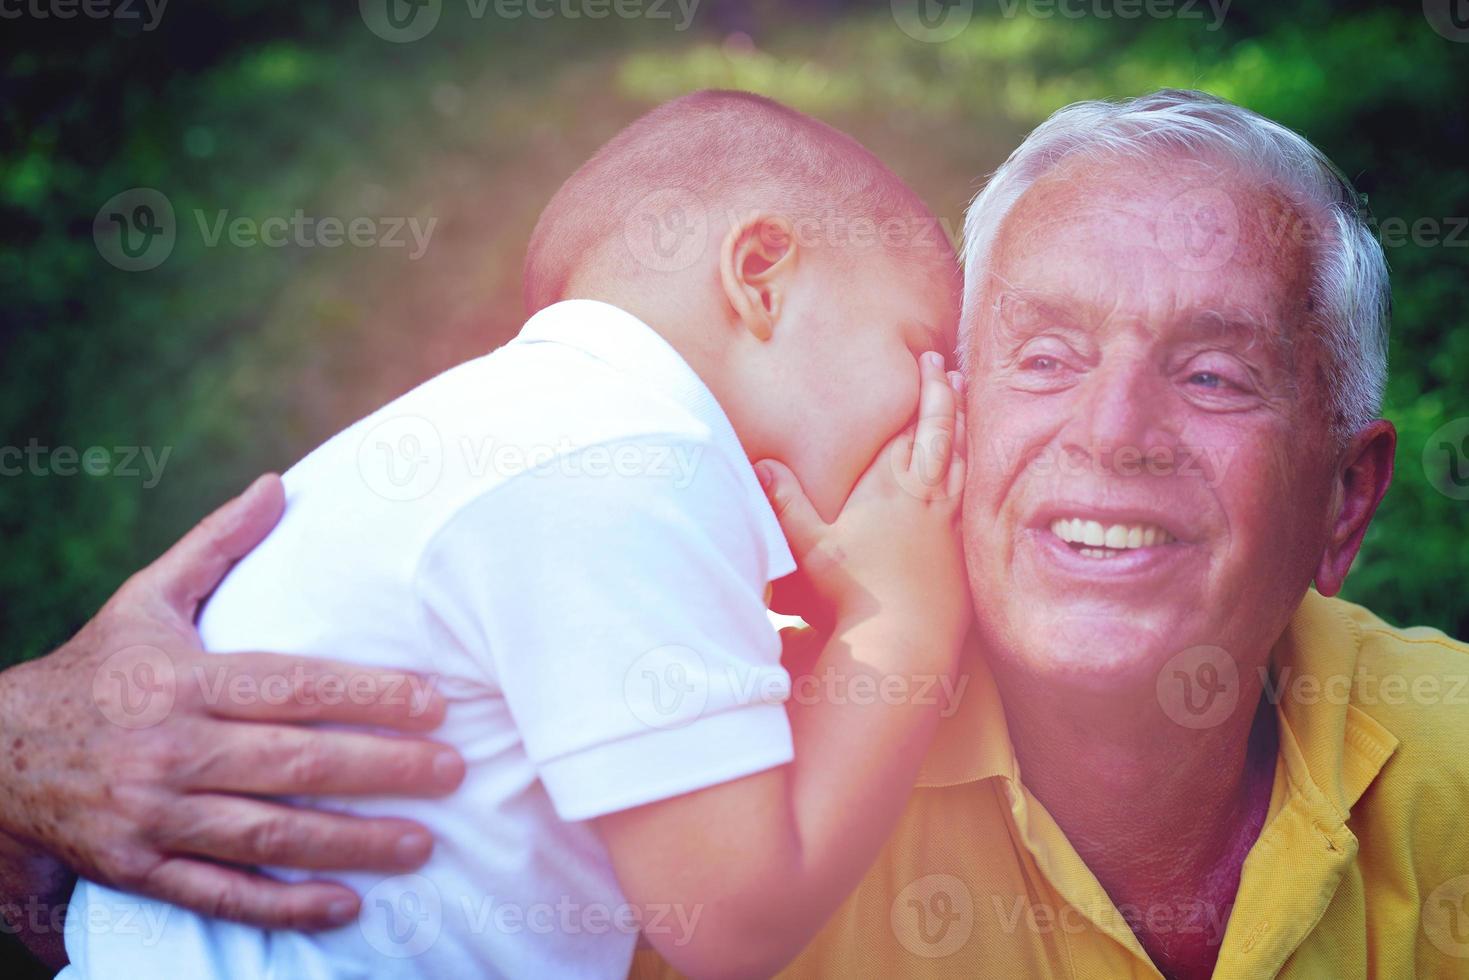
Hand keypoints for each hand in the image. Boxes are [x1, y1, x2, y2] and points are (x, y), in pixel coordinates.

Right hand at [0, 475, 466, 930]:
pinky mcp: (140, 868)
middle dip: (382, 769)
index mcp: (183, 680)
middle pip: (293, 762)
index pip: (292, 687)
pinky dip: (282, 906)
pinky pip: (219, 894)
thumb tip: (276, 486)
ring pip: (267, 834)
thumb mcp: (147, 599)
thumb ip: (216, 546)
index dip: (367, 695)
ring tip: (422, 843)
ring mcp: (154, 815)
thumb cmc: (97, 669)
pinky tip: (344, 906)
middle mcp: (170, 748)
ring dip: (350, 843)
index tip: (433, 704)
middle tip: (453, 772)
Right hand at [757, 353, 970, 655]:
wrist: (904, 639)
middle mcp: (926, 496)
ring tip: (965, 405)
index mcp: (890, 485)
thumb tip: (760, 464)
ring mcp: (949, 523)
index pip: (910, 424)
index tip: (928, 360)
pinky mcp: (962, 550)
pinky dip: (975, 473)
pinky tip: (974, 472)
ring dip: (963, 429)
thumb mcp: (808, 546)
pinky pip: (973, 496)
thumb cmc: (852, 593)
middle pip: (942, 433)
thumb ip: (785, 503)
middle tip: (949, 369)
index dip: (921, 390)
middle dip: (945, 397)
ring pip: (962, 461)